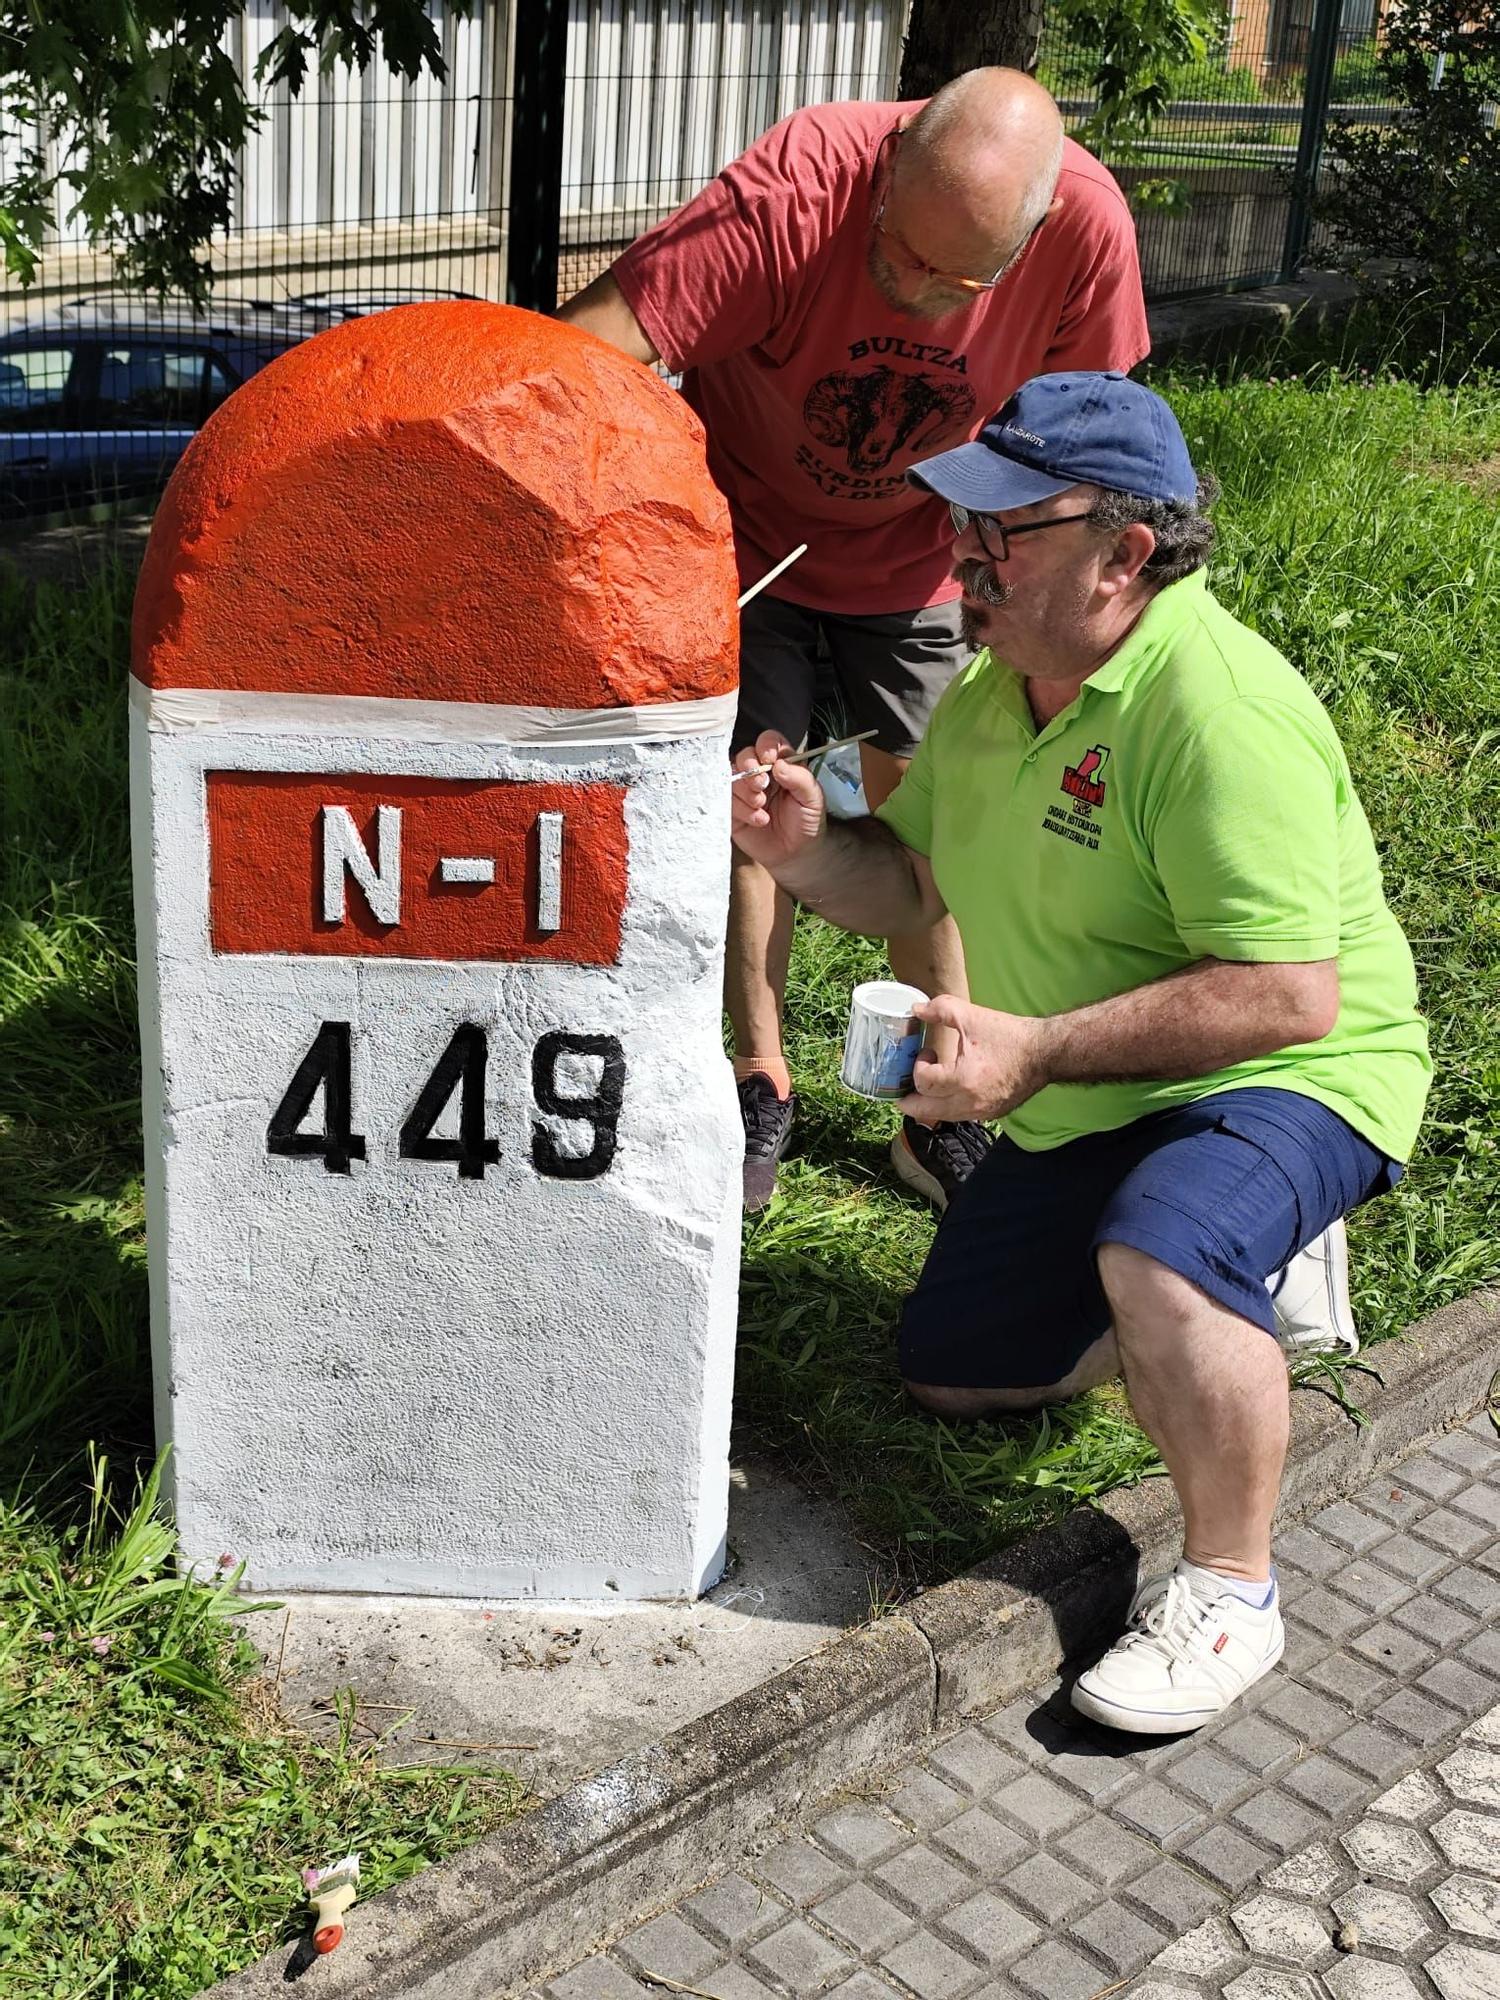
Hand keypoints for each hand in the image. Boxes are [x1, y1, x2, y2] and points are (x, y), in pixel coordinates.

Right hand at [730, 730, 826, 868]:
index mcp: (780, 764)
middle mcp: (760, 774)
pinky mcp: (733, 810)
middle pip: (744, 755)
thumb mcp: (813, 798)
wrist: (796, 855)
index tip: (769, 760)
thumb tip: (778, 763)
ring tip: (761, 807)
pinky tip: (759, 820)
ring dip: (745, 792)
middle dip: (750, 769)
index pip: (768, 741)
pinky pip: (726, 801)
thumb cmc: (807, 822)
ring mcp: (744, 791)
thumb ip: (800, 777)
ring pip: (731, 777)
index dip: (765, 746)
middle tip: (761, 786)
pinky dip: (742, 810)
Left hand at [899, 994, 1051, 1125]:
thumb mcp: (972, 1016)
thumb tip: (916, 1008)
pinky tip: (949, 1090)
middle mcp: (970, 1103)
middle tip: (900, 1089)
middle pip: (924, 1112)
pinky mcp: (991, 1114)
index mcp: (963, 1079)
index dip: (918, 1066)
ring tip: (925, 1087)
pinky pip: (959, 1116)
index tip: (927, 1053)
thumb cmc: (1010, 1036)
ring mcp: (981, 1112)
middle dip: (909, 1100)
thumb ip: (940, 1009)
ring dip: (928, 1104)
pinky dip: (947, 1106)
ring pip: (941, 1117)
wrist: (1044, 1053)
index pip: (923, 1083)